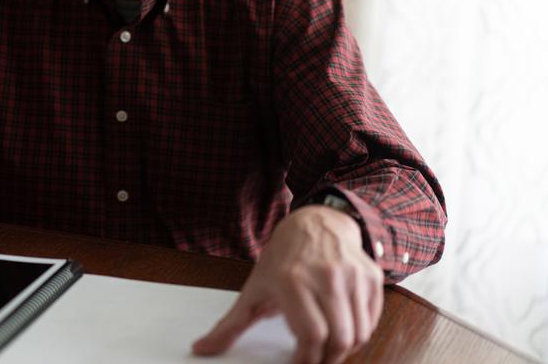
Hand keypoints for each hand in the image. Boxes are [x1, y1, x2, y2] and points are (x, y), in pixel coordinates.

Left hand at [192, 205, 383, 363]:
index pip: (310, 336)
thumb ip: (229, 325)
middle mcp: (324, 276)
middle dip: (327, 359)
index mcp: (291, 281)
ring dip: (344, 349)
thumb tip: (200, 349)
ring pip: (358, 333)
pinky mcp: (370, 276)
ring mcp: (351, 275)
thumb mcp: (254, 289)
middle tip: (316, 361)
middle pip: (338, 339)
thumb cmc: (282, 260)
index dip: (306, 360)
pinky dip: (360, 332)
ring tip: (328, 347)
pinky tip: (342, 328)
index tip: (299, 363)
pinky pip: (371, 320)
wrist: (314, 223)